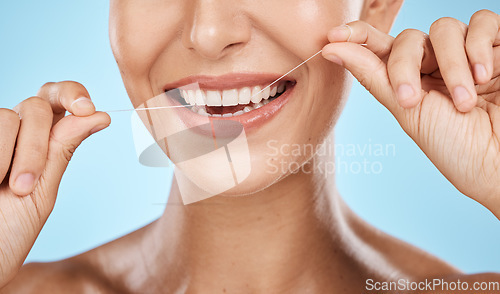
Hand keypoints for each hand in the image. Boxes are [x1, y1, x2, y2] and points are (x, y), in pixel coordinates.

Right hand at [0, 81, 109, 287]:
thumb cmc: (7, 232)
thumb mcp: (41, 192)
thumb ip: (62, 151)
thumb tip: (100, 115)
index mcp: (43, 142)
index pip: (60, 100)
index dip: (74, 93)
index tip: (88, 108)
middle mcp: (16, 134)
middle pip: (37, 106)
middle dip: (37, 145)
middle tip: (26, 185)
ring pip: (9, 116)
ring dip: (16, 156)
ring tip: (7, 190)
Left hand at [322, 10, 499, 216]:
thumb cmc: (457, 149)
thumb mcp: (408, 112)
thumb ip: (374, 76)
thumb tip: (331, 49)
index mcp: (411, 83)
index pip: (381, 49)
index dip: (357, 36)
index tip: (332, 38)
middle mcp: (436, 66)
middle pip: (408, 39)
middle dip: (404, 66)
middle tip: (411, 100)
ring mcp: (467, 56)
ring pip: (443, 28)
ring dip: (450, 64)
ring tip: (463, 102)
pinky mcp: (499, 49)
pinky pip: (483, 22)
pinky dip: (478, 46)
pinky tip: (484, 77)